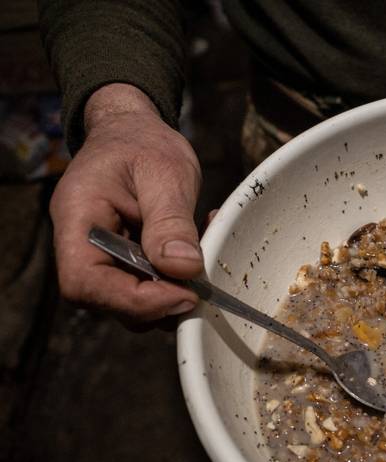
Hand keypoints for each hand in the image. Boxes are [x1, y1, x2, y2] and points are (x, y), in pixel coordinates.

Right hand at [50, 83, 202, 322]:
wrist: (135, 132)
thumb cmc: (142, 144)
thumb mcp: (164, 173)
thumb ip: (171, 221)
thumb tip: (183, 268)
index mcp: (78, 219)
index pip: (85, 282)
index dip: (133, 300)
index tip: (183, 295)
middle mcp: (82, 246)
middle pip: (108, 301)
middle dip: (159, 302)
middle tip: (203, 282)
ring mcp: (104, 258)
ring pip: (132, 302)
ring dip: (175, 291)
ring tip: (205, 249)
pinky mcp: (126, 263)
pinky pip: (149, 286)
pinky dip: (179, 280)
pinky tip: (200, 247)